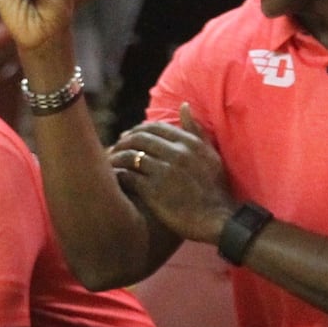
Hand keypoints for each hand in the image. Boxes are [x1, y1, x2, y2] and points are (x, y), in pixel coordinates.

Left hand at [110, 104, 233, 242]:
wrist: (218, 220)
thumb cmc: (216, 189)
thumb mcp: (211, 155)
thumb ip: (196, 130)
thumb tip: (183, 106)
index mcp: (189, 143)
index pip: (154, 127)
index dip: (137, 130)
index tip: (127, 138)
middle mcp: (176, 153)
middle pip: (139, 138)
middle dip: (123, 142)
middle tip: (114, 150)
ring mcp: (164, 171)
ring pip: (130, 155)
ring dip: (116, 157)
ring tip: (109, 163)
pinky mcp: (153, 191)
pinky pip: (127, 176)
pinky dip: (117, 175)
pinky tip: (113, 179)